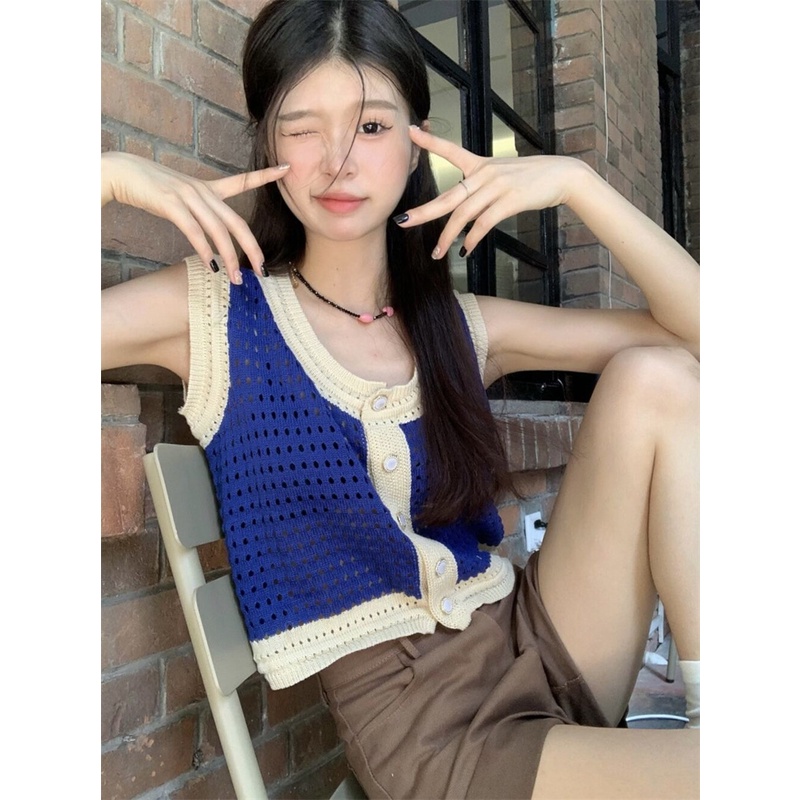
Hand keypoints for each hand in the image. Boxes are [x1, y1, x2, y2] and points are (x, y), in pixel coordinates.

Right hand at [101, 151, 290, 282]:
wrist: (120, 172)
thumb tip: (210, 236)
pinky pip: (194, 231)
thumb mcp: (180, 196)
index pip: (242, 181)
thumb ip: (198, 212)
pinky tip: (211, 265)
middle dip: (252, 249)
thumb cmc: (149, 187)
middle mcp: (203, 191)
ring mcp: (188, 197)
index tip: (286, 168)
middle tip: (263, 271)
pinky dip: (204, 250)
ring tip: (236, 279)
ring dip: (229, 258)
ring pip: (218, 231)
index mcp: (207, 187)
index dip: (265, 175)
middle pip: (237, 222)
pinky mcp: (171, 204)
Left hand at [397, 126, 586, 257]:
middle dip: (423, 211)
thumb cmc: (531, 178)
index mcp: (481, 164)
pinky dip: (472, 239)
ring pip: (463, 215)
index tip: (411, 131)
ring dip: (448, 236)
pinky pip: (483, 223)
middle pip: (448, 196)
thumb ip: (482, 187)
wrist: (562, 176)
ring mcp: (497, 186)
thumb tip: (465, 211)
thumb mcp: (503, 174)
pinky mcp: (509, 200)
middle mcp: (485, 173)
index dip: (430, 142)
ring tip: (437, 252)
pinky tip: (465, 250)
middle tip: (403, 221)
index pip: (451, 150)